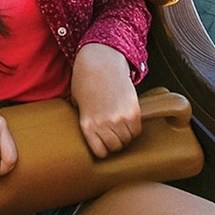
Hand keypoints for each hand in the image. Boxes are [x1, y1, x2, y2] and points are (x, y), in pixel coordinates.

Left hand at [69, 43, 140, 157]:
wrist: (101, 62)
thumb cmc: (86, 81)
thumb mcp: (77, 103)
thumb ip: (84, 121)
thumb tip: (89, 135)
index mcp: (87, 124)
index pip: (100, 152)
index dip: (103, 148)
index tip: (103, 143)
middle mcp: (103, 124)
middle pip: (116, 147)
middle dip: (115, 141)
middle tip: (113, 130)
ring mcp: (119, 118)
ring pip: (127, 140)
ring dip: (125, 134)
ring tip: (119, 122)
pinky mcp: (133, 111)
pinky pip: (137, 130)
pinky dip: (134, 127)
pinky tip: (127, 117)